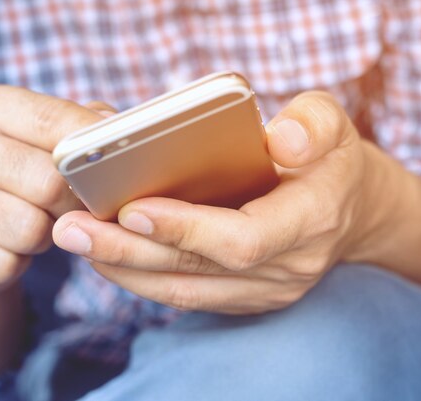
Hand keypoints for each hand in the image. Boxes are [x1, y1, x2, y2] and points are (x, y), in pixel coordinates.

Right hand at [0, 85, 111, 292]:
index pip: (53, 121)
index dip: (92, 147)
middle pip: (47, 184)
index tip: (117, 164)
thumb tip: (119, 128)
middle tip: (75, 206)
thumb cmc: (23, 174)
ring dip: (46, 236)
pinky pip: (5, 265)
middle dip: (72, 203)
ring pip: (29, 230)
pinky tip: (8, 247)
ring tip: (37, 223)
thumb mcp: (48, 138)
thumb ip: (85, 127)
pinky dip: (18, 264)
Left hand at [53, 91, 381, 313]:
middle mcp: (289, 266)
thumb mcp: (331, 123)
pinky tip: (105, 253)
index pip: (243, 239)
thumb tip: (278, 140)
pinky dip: (141, 276)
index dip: (186, 229)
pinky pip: (186, 295)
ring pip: (185, 291)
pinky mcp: (245, 297)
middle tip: (72, 227)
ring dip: (125, 268)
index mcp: (311, 219)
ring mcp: (266, 290)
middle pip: (199, 271)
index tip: (130, 209)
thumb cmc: (328, 157)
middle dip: (131, 251)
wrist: (348, 207)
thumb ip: (311, 124)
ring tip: (75, 239)